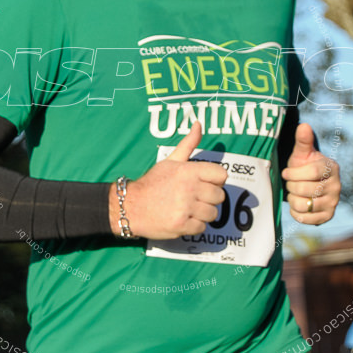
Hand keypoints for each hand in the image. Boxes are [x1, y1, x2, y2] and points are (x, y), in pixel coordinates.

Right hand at [109, 123, 227, 238]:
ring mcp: (186, 208)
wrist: (130, 206)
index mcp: (189, 171)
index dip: (215, 181)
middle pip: (219, 197)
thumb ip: (188, 144)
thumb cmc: (152, 183)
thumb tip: (199, 124)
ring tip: (188, 210)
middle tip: (194, 199)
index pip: (221, 176)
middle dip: (209, 199)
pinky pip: (202, 228)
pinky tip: (183, 219)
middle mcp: (189, 188)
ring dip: (202, 214)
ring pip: (212, 214)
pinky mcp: (182, 225)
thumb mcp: (170, 161)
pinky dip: (194, 226)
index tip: (205, 184)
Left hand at [282, 123, 339, 224]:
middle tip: (290, 183)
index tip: (285, 173)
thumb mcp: (302, 153)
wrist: (310, 184)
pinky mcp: (328, 216)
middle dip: (292, 186)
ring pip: (305, 205)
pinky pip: (307, 219)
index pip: (312, 172)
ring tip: (294, 193)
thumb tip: (304, 125)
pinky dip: (296, 212)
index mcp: (331, 168)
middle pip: (306, 189)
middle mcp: (337, 186)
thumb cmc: (304, 166)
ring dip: (293, 199)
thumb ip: (303, 141)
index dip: (294, 173)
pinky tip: (297, 204)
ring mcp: (334, 202)